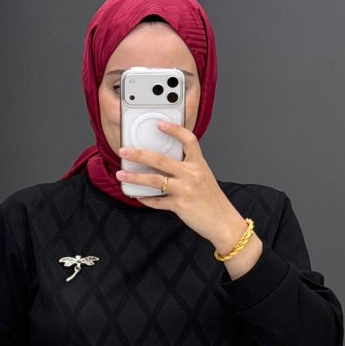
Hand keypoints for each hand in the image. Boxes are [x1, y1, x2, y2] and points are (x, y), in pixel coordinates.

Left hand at [115, 120, 250, 252]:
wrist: (222, 221)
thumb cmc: (212, 200)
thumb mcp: (204, 177)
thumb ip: (188, 168)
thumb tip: (165, 164)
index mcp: (199, 164)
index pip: (188, 140)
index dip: (174, 130)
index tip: (160, 124)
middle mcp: (191, 174)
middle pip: (160, 159)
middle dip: (139, 154)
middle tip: (124, 151)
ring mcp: (185, 190)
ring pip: (154, 180)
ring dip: (135, 177)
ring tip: (122, 175)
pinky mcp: (179, 205)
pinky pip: (157, 201)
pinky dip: (145, 199)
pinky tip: (138, 196)